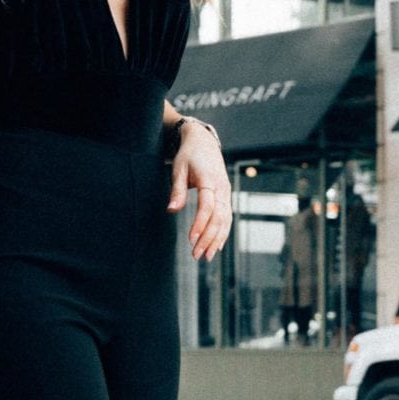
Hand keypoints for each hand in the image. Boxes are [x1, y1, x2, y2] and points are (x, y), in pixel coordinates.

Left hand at [167, 119, 231, 261]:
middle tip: (197, 254)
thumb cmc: (189, 156)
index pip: (207, 206)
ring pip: (225, 220)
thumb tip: (171, 210)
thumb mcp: (178, 169)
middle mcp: (222, 188)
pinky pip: (227, 217)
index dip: (200, 224)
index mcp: (209, 180)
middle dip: (208, 238)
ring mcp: (226, 193)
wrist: (204, 143)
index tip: (191, 239)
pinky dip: (223, 232)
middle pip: (218, 217)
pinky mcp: (226, 197)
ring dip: (217, 239)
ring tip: (207, 257)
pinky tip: (217, 246)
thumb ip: (177, 191)